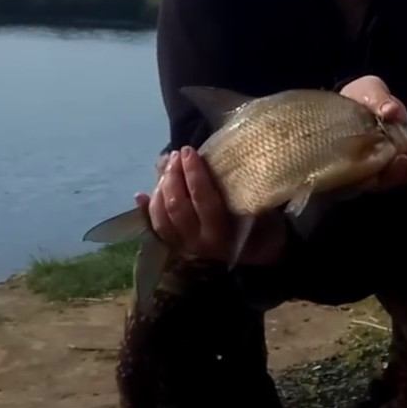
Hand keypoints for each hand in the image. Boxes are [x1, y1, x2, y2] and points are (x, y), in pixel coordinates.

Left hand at [133, 146, 286, 264]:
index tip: (190, 151)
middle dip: (174, 177)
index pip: (203, 200)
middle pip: (177, 207)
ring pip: (162, 218)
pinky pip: (156, 229)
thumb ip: (246, 192)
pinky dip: (146, 211)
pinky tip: (140, 194)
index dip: (194, 174)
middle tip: (177, 155)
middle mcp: (199, 242)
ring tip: (167, 167)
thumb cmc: (266, 228)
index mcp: (222, 234)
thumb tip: (225, 160)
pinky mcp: (177, 246)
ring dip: (161, 189)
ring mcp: (185, 246)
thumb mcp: (263, 211)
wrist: (263, 256)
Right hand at [339, 75, 406, 190]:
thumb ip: (376, 100)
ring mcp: (388, 165)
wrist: (372, 97)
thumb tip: (391, 111)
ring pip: (402, 177)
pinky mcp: (405, 160)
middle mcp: (369, 165)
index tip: (396, 158)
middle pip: (385, 180)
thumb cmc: (362, 96)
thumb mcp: (366, 91)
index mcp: (351, 154)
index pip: (364, 173)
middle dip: (401, 170)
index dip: (381, 171)